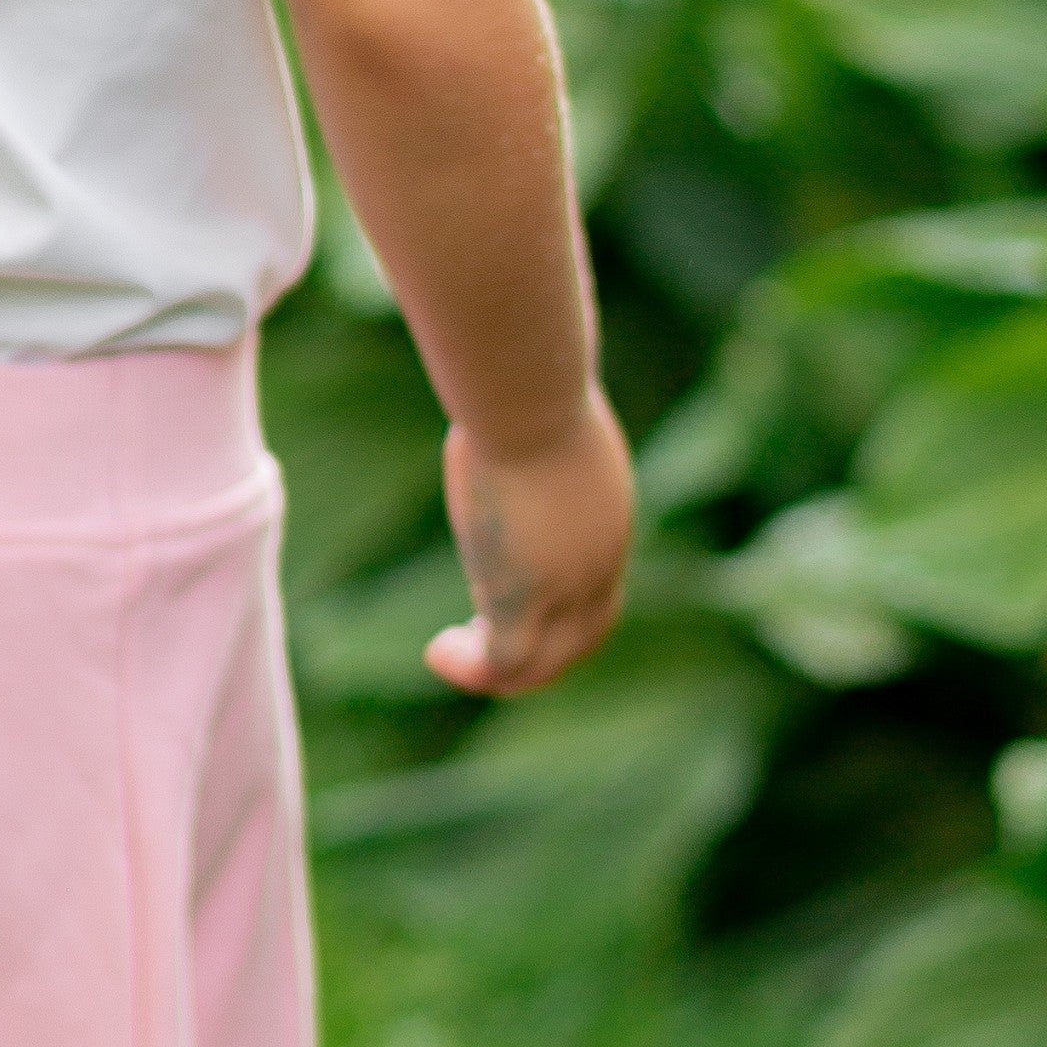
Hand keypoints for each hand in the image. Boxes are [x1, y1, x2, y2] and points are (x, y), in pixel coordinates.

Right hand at [425, 387, 633, 698]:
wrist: (530, 394)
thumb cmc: (529, 378)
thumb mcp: (538, 401)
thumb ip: (528, 409)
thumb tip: (504, 372)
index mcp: (607, 521)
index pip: (597, 589)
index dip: (561, 609)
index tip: (505, 596)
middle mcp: (598, 565)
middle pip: (583, 639)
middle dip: (540, 654)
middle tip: (485, 647)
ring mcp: (564, 589)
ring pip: (542, 664)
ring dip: (500, 673)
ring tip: (451, 656)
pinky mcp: (522, 601)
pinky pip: (501, 663)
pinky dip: (471, 669)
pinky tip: (439, 655)